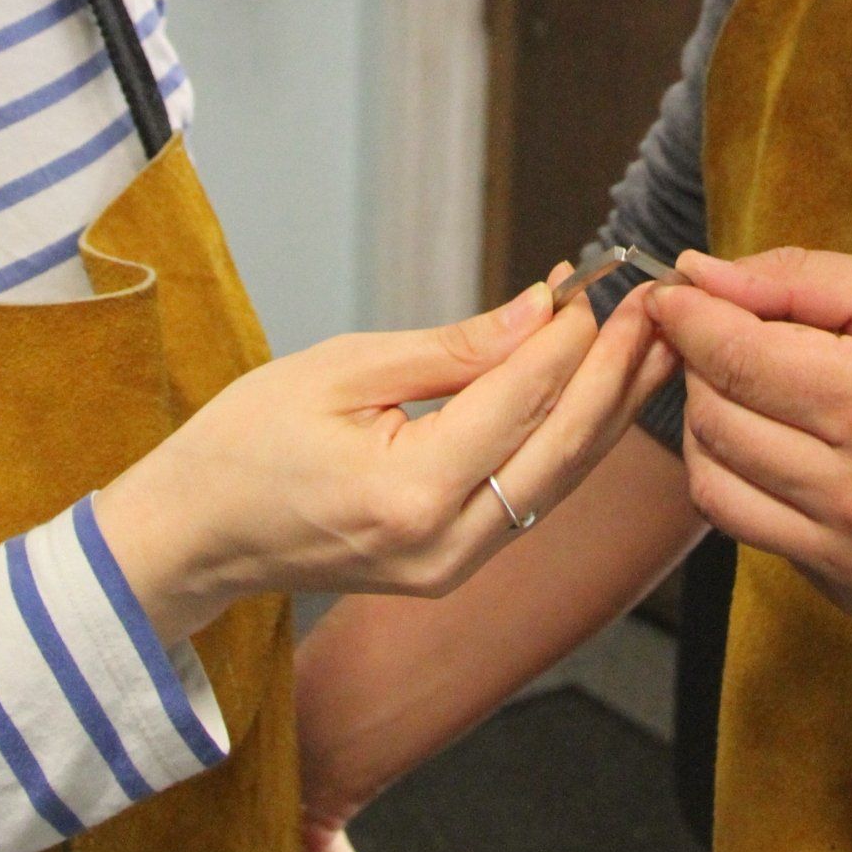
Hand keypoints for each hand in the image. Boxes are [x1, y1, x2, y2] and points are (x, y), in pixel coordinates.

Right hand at [96, 278, 678, 642]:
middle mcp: (443, 545)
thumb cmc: (248, 442)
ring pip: (560, 481)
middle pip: (562, 449)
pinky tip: (600, 395)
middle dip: (615, 373)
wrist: (195, 536)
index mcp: (407, 493)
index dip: (569, 336)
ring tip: (654, 345)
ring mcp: (452, 569)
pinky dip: (570, 441)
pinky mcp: (453, 570)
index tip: (598, 281)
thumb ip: (451, 349)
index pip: (520, 401)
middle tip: (656, 307)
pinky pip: (533, 500)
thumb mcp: (341, 369)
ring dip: (610, 409)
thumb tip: (540, 310)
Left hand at [647, 246, 851, 622]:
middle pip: (712, 422)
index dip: (687, 317)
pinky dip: (757, 483)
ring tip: (753, 392)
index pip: (732, 359)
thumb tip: (698, 274)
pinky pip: (761, 532)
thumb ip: (797, 280)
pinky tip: (801, 449)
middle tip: (727, 335)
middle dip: (702, 367)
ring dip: (713, 429)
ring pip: (716, 488)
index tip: (673, 292)